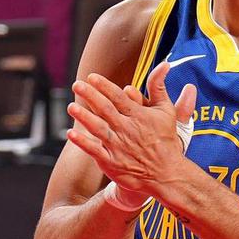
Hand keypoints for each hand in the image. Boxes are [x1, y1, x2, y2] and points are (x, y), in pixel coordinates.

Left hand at [66, 62, 196, 198]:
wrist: (167, 174)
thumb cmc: (166, 141)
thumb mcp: (167, 111)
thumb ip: (160, 87)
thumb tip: (164, 64)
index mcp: (139, 116)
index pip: (119, 97)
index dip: (104, 86)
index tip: (91, 77)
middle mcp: (128, 129)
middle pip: (105, 109)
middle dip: (90, 96)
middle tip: (77, 85)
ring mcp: (119, 147)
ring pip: (98, 128)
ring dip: (83, 117)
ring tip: (71, 106)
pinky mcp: (113, 163)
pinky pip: (94, 151)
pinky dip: (83, 142)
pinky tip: (71, 133)